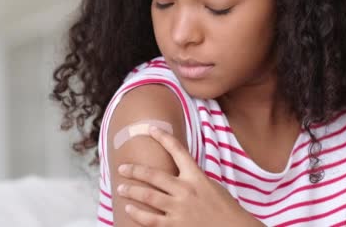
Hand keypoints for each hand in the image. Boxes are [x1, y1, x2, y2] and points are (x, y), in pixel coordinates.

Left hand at [116, 125, 264, 226]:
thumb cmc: (225, 208)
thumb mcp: (212, 186)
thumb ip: (194, 179)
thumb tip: (178, 174)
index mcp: (197, 177)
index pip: (178, 150)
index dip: (163, 137)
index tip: (150, 128)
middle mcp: (186, 190)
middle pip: (154, 175)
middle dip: (134, 170)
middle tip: (122, 168)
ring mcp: (179, 208)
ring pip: (148, 196)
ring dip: (131, 191)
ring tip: (120, 188)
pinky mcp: (176, 226)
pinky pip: (151, 219)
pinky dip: (137, 214)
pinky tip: (129, 209)